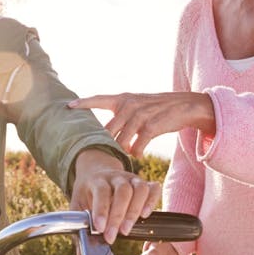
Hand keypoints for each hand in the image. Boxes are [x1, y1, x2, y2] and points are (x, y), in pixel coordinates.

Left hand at [68, 92, 215, 156]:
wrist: (185, 105)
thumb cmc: (158, 109)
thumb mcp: (138, 105)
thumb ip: (121, 116)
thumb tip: (106, 134)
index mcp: (123, 99)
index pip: (98, 99)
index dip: (83, 103)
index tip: (68, 106)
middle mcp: (129, 105)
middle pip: (108, 130)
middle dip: (105, 144)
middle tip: (104, 155)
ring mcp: (140, 115)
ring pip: (121, 141)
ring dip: (123, 151)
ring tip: (127, 155)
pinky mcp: (152, 126)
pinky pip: (138, 146)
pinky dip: (137, 152)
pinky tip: (139, 154)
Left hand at [70, 149, 160, 242]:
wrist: (95, 173)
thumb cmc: (87, 193)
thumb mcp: (77, 204)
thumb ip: (79, 225)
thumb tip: (81, 252)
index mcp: (97, 180)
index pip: (102, 192)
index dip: (102, 210)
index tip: (99, 228)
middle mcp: (116, 177)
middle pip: (123, 191)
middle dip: (118, 216)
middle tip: (112, 236)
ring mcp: (131, 179)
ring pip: (140, 189)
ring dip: (134, 211)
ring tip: (126, 230)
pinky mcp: (143, 183)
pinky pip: (153, 189)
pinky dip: (152, 201)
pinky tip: (145, 215)